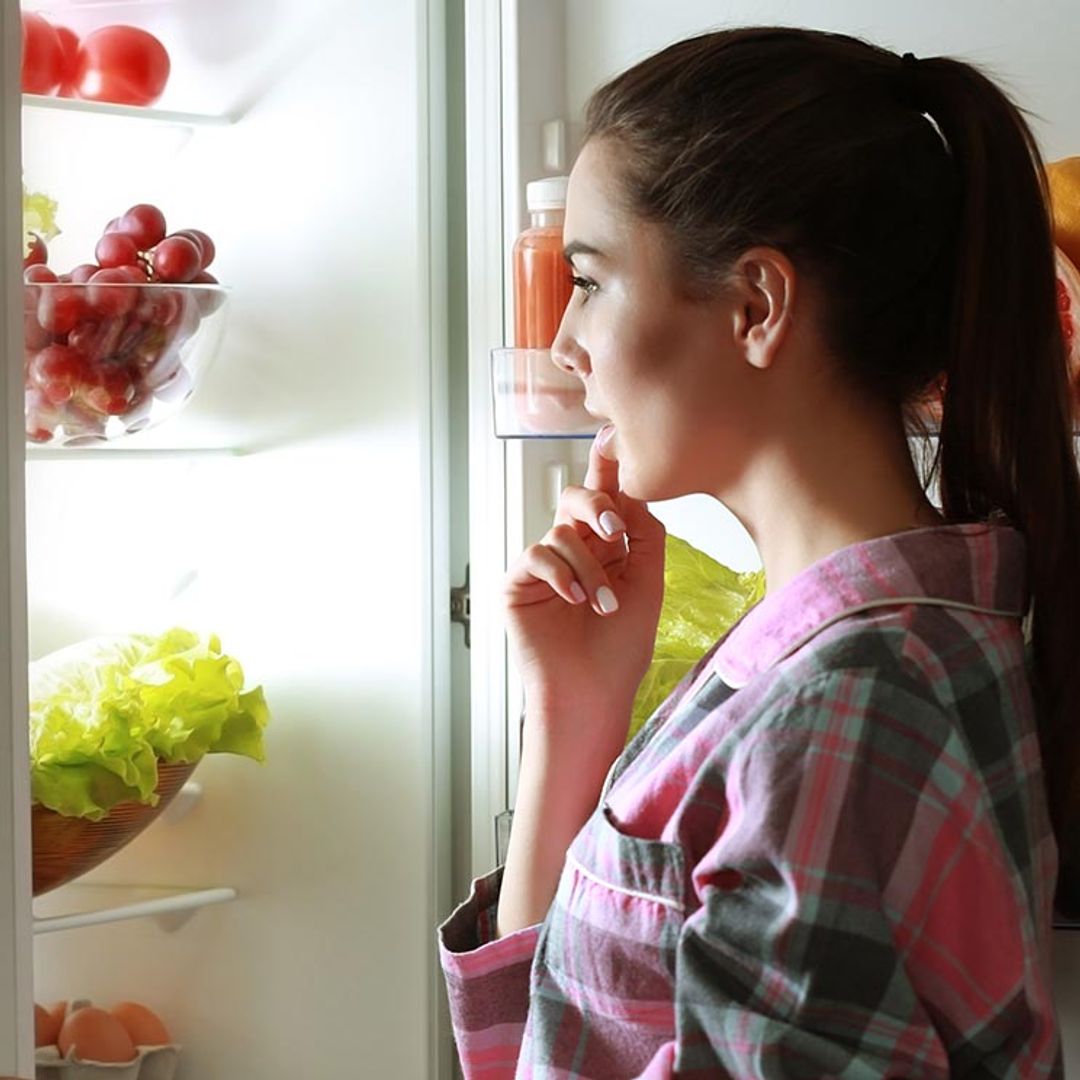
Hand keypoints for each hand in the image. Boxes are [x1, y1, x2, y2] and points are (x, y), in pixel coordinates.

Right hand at [503, 425, 666, 735]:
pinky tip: (576, 600)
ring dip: (589, 569)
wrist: (593, 694)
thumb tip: (632, 492)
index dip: (608, 466)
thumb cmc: (622, 649)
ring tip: (604, 605)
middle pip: (576, 498)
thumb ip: (644, 535)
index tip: (612, 434)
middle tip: (614, 529)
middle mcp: (574, 550)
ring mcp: (544, 567)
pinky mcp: (519, 584)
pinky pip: (538, 556)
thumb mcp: (647, 585)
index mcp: (606, 548)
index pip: (606, 498)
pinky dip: (561, 574)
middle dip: (596, 505)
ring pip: (563, 533)